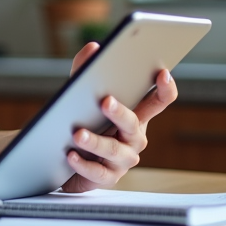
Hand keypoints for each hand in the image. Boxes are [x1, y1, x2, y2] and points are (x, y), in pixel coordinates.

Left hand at [59, 42, 177, 192]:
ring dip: (96, 141)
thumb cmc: (79, 121)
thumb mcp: (79, 95)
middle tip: (105, 101)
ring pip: (114, 151)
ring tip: (77, 133)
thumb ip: (84, 70)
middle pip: (134, 124)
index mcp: (135, 114)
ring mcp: (122, 160)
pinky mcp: (106, 178)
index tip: (162, 73)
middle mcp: (133, 138)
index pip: (158, 101)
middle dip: (120, 113)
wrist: (60, 157)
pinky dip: (83, 163)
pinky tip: (69, 155)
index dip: (164, 89)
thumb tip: (92, 47)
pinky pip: (97, 173)